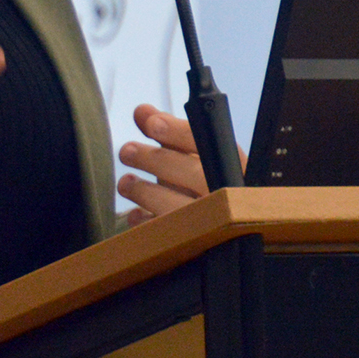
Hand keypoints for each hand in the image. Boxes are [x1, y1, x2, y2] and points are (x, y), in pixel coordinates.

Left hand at [117, 104, 243, 225]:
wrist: (226, 231)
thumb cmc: (203, 185)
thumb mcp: (191, 158)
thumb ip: (169, 134)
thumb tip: (141, 111)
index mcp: (233, 167)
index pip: (210, 143)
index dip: (179, 132)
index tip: (152, 123)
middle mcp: (228, 194)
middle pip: (194, 174)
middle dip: (156, 160)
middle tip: (126, 151)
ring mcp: (215, 223)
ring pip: (178, 207)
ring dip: (145, 191)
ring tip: (126, 183)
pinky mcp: (196, 246)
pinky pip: (166, 236)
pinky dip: (146, 223)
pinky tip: (136, 214)